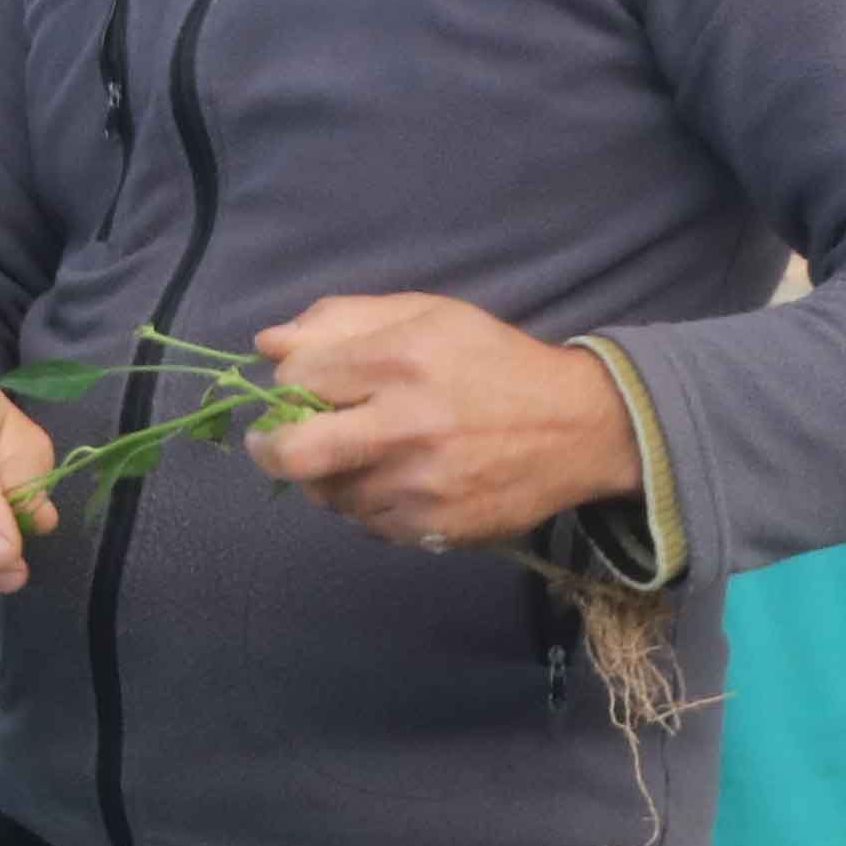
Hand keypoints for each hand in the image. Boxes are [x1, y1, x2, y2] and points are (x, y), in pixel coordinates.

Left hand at [243, 294, 640, 550]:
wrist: (578, 428)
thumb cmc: (492, 362)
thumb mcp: (427, 316)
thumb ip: (342, 320)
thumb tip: (267, 342)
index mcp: (402, 360)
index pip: (297, 380)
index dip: (291, 382)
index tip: (305, 385)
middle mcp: (406, 426)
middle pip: (291, 454)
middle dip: (269, 447)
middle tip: (275, 441)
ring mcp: (418, 485)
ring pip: (324, 493)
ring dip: (327, 475)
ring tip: (361, 453)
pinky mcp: (432, 529)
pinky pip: (363, 523)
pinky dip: (365, 502)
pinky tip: (396, 479)